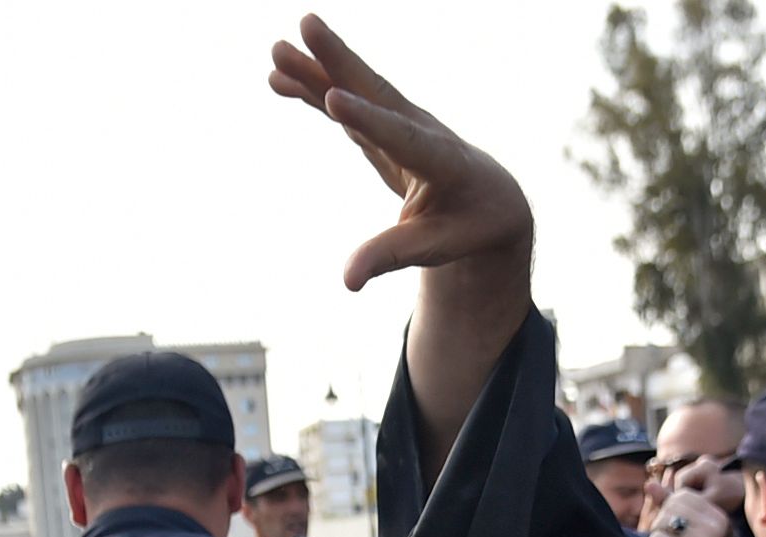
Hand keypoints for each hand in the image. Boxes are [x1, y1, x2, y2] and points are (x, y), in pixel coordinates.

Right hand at [271, 14, 531, 481]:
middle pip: (378, 92)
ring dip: (318, 66)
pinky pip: (346, 100)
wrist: (489, 199)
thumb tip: (348, 281)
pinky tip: (279, 77)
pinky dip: (313, 88)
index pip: (402, 138)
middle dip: (341, 60)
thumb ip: (392, 257)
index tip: (334, 100)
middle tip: (307, 26)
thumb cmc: (467, 226)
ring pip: (358, 88)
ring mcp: (402, 121)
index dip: (368, 119)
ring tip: (276, 50)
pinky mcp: (383, 123)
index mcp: (444, 162)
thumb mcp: (437, 248)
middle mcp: (422, 130)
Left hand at [647, 487, 727, 536]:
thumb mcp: (679, 519)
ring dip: (658, 535)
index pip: (683, 496)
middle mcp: (715, 529)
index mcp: (717, 516)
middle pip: (672, 507)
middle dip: (663, 523)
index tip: (679, 527)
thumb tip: (648, 483)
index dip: (671, 508)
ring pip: (663, 521)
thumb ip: (666, 500)